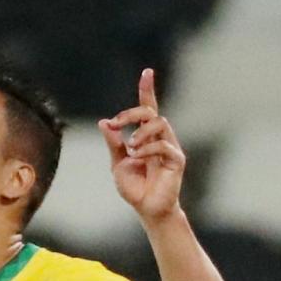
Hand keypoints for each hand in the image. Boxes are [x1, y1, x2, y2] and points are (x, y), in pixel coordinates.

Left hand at [98, 69, 185, 223]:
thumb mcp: (118, 163)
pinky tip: (137, 157)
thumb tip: (105, 122)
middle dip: (132, 113)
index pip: (148, 108)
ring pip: (159, 123)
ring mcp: (170, 147)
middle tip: (117, 123)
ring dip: (140, 132)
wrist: (146, 208)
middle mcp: (160, 138)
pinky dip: (147, 149)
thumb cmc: (134, 187)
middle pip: (150, 111)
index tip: (147, 72)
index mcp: (146, 136)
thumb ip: (114, 143)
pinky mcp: (176, 160)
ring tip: (130, 147)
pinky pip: (164, 145)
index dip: (147, 89)